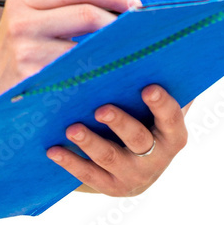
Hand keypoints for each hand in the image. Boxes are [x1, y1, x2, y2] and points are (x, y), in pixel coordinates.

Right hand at [0, 0, 141, 101]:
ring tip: (131, 52)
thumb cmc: (16, 55)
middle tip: (140, 32)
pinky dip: (101, 72)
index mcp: (21, 0)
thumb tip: (118, 7)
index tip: (135, 4)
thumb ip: (60, 10)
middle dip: (120, 22)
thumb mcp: (26, 22)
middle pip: (86, 13)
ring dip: (115, 50)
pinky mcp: (35, 80)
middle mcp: (21, 22)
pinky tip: (112, 74)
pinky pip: (80, 72)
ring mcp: (26, 52)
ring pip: (88, 46)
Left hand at [45, 84, 190, 196]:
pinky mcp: (109, 186)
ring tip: (71, 128)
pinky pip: (88, 175)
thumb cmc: (138, 113)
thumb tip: (134, 38)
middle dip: (120, 123)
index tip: (148, 88)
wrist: (130, 160)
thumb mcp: (147, 101)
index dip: (162, 105)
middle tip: (101, 109)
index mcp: (171, 134)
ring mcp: (132, 175)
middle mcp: (156, 157)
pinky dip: (70, 162)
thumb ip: (147, 77)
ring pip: (110, 158)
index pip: (171, 120)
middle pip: (138, 139)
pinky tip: (52, 149)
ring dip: (90, 142)